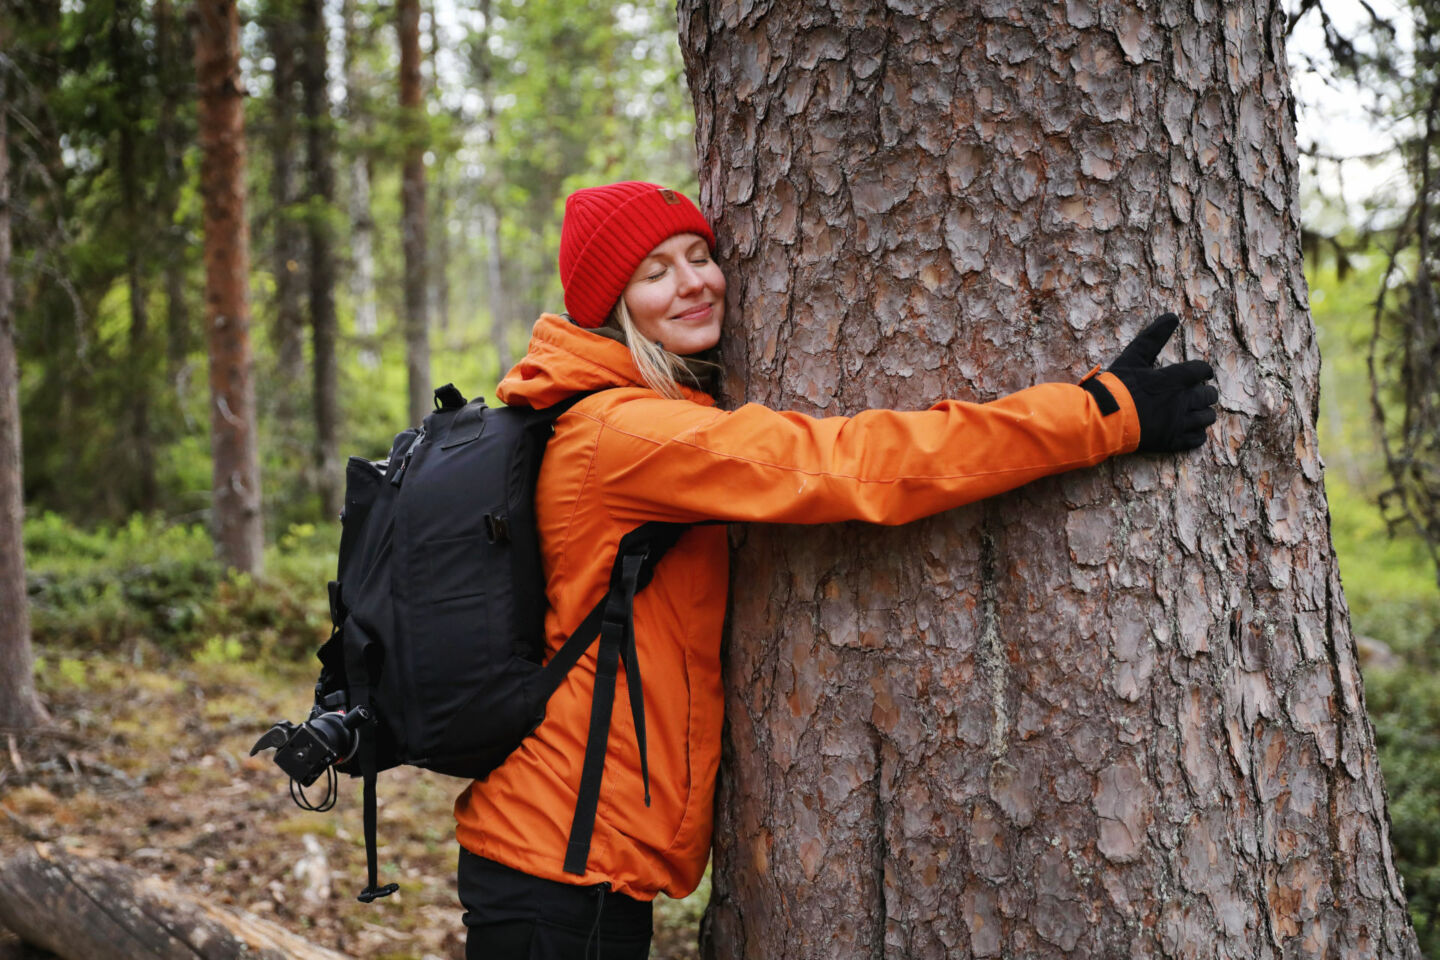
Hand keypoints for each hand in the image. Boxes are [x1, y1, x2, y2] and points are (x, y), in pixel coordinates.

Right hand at [1106, 313, 1217, 452]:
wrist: (1105, 418)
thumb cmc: (1118, 386)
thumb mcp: (1134, 356)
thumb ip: (1154, 336)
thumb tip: (1172, 315)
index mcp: (1176, 378)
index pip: (1202, 370)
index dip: (1204, 370)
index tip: (1201, 373)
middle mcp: (1183, 400)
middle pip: (1209, 395)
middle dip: (1205, 392)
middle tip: (1196, 392)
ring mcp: (1179, 422)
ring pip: (1207, 418)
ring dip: (1204, 412)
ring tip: (1195, 411)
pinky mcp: (1172, 441)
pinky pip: (1197, 439)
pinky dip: (1197, 433)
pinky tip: (1189, 428)